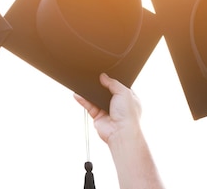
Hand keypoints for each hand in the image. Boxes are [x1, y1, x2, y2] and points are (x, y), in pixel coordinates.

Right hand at [74, 74, 164, 188]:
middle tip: (91, 76)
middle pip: (106, 91)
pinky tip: (77, 94)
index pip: (119, 86)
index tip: (104, 72)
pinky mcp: (98, 116)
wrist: (120, 133)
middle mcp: (118, 104)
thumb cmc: (128, 114)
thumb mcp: (124, 92)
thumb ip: (113, 83)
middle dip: (99, 85)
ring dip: (89, 92)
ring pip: (96, 98)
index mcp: (129, 98)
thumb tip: (103, 76)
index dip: (112, 80)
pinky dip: (83, 100)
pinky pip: (89, 106)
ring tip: (81, 82)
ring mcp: (107, 110)